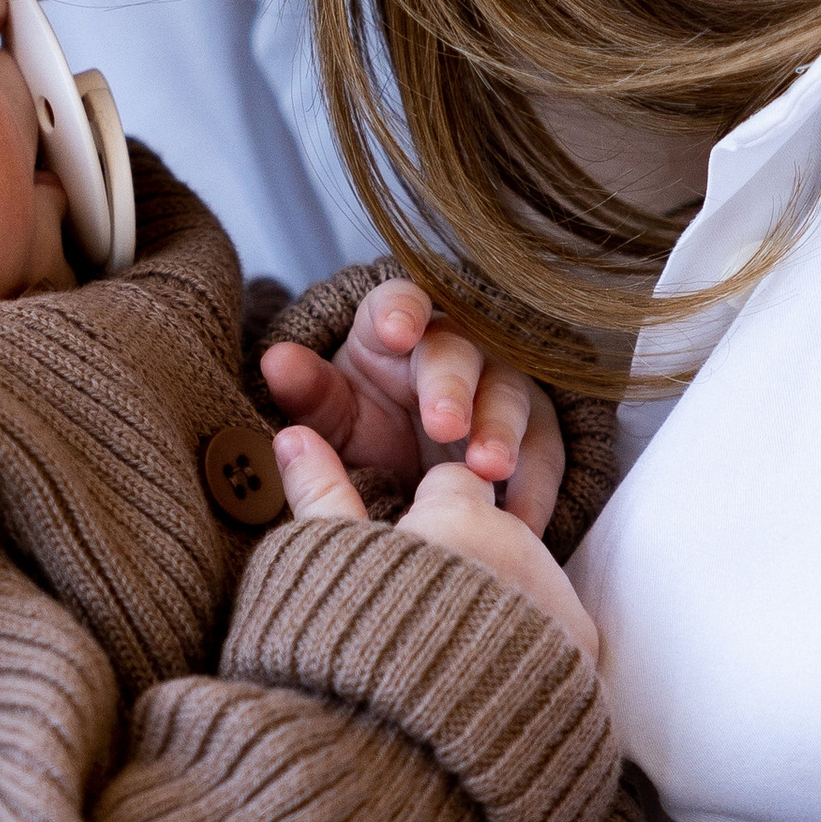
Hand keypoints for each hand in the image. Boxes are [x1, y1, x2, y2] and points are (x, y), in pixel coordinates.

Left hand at [263, 273, 564, 535]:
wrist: (406, 471)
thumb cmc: (364, 423)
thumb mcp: (330, 411)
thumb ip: (307, 390)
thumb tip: (276, 362)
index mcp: (393, 330)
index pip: (398, 302)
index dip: (400, 312)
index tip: (395, 332)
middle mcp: (454, 348)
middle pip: (459, 354)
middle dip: (452, 388)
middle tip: (445, 425)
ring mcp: (501, 387)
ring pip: (510, 399)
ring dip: (501, 433)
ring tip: (487, 471)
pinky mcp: (536, 433)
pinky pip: (544, 455)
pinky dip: (534, 487)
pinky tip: (520, 519)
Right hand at [276, 418, 600, 672]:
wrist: (411, 758)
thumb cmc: (357, 652)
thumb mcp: (325, 567)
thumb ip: (320, 494)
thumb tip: (291, 436)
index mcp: (464, 516)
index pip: (454, 483)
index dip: (424, 518)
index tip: (398, 557)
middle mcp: (525, 550)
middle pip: (497, 532)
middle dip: (465, 560)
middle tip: (417, 612)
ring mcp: (559, 608)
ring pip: (528, 582)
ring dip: (500, 602)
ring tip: (447, 654)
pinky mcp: (579, 665)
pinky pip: (555, 637)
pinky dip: (526, 649)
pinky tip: (482, 682)